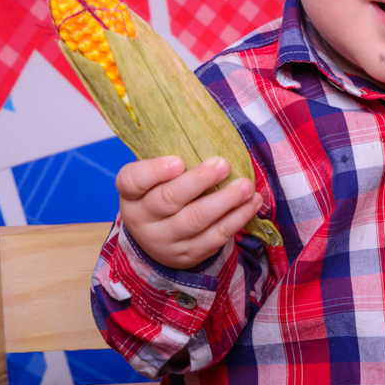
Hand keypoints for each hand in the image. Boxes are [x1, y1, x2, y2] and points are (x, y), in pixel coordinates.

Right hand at [116, 156, 261, 268]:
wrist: (159, 237)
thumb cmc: (162, 191)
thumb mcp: (157, 176)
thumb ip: (172, 157)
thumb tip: (205, 129)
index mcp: (131, 194)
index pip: (133, 181)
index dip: (155, 171)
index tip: (178, 161)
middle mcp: (142, 219)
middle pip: (168, 200)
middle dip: (199, 181)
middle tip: (224, 164)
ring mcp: (165, 240)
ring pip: (195, 221)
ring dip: (225, 201)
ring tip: (246, 186)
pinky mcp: (188, 254)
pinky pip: (215, 237)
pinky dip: (237, 219)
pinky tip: (252, 203)